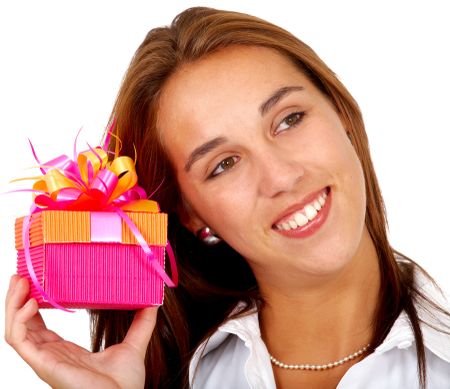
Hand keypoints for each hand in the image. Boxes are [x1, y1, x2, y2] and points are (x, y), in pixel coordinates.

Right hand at [5, 275, 157, 388]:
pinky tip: (30, 304)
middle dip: (18, 299)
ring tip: (20, 281)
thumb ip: (141, 323)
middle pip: (23, 325)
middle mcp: (51, 355)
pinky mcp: (43, 364)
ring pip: (16, 330)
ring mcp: (45, 360)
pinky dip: (19, 321)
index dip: (34, 304)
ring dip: (13, 305)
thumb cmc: (124, 384)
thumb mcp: (133, 344)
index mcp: (66, 351)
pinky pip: (20, 341)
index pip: (40, 325)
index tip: (36, 281)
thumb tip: (153, 302)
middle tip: (21, 276)